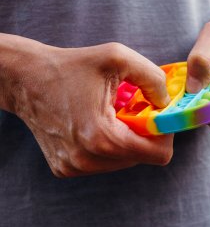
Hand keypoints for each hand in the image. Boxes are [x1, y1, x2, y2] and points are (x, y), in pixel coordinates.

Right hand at [2, 35, 173, 176]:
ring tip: (114, 114)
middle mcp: (87, 159)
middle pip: (142, 158)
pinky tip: (98, 123)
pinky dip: (110, 144)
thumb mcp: (118, 58)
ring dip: (127, 139)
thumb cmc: (71, 66)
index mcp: (101, 137)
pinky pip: (105, 162)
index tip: (159, 116)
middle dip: (145, 134)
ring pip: (124, 161)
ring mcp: (74, 167)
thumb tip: (167, 102)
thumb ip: (153, 78)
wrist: (26, 79)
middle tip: (135, 110)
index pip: (157, 155)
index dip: (165, 135)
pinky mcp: (66, 167)